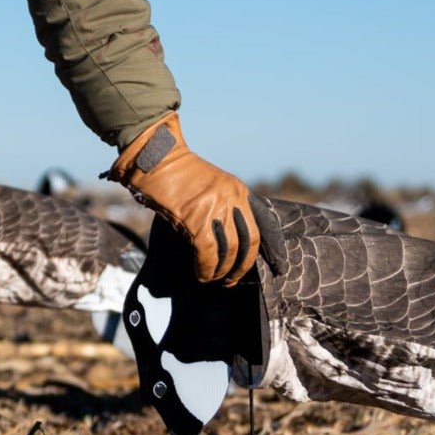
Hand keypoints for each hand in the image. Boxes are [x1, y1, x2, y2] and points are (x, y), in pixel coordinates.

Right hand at [107, 112, 258, 284]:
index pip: (264, 223)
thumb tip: (226, 239)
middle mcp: (232, 198)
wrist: (154, 154)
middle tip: (233, 280)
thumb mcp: (210, 185)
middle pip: (249, 242)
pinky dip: (206, 269)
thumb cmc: (177, 172)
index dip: (274, 248)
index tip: (280, 267)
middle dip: (242, 266)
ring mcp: (215, 208)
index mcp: (238, 190)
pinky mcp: (196, 218)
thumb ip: (222, 205)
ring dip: (221, 271)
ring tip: (212, 278)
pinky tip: (201, 274)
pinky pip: (207, 253)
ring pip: (229, 251)